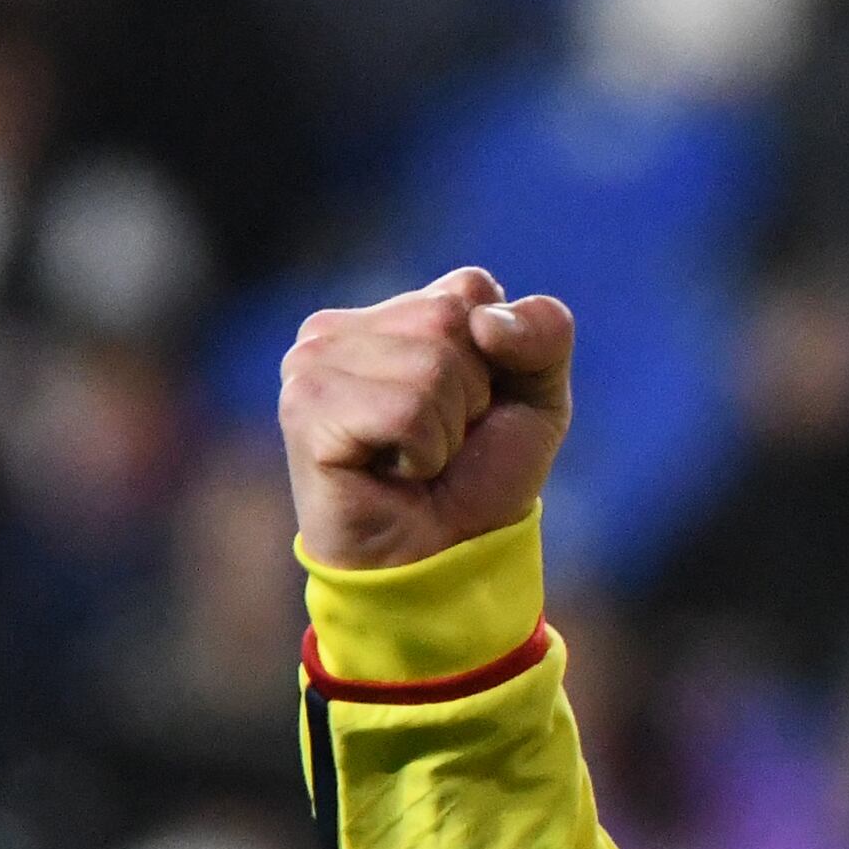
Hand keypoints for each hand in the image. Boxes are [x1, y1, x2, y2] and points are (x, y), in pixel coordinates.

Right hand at [279, 267, 574, 570]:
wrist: (445, 559)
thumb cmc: (479, 478)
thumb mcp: (538, 397)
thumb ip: (543, 333)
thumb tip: (486, 320)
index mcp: (387, 312)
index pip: (472, 289)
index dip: (500, 359)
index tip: (472, 409)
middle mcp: (338, 327)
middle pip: (451, 321)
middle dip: (472, 396)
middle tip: (441, 442)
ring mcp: (311, 362)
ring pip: (431, 367)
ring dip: (447, 431)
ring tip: (416, 461)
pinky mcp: (305, 407)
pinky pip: (405, 410)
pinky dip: (424, 453)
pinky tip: (393, 473)